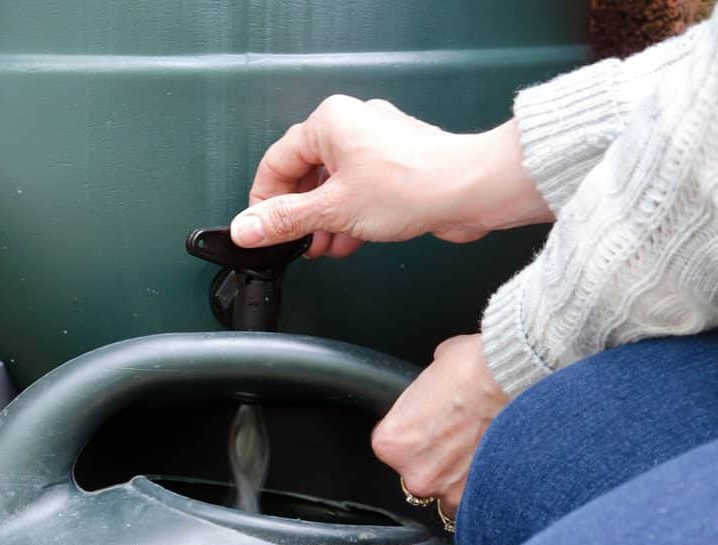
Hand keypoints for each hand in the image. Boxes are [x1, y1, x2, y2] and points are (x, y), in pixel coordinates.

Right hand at [230, 95, 550, 256]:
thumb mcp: (332, 210)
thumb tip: (247, 228)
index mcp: (329, 122)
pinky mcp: (399, 164)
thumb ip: (285, 219)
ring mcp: (378, 144)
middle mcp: (352, 125)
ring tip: (323, 249)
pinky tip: (349, 242)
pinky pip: (361, 189)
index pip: (277, 161)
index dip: (264, 199)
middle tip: (294, 242)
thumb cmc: (412, 184)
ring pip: (335, 184)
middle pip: (307, 173)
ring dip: (326, 220)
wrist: (471, 190)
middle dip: (300, 214)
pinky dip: (351, 215)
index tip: (261, 228)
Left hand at [371, 334, 508, 516]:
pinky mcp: (481, 497)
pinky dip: (484, 488)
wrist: (511, 378)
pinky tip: (495, 467)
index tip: (429, 426)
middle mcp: (415, 473)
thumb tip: (435, 390)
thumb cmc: (472, 369)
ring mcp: (448, 490)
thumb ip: (425, 392)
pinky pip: (476, 502)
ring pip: (446, 493)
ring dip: (458, 479)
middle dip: (436, 461)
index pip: (392, 448)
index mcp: (391, 443)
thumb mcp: (432, 369)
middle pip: (418, 474)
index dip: (413, 435)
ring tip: (478, 453)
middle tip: (457, 438)